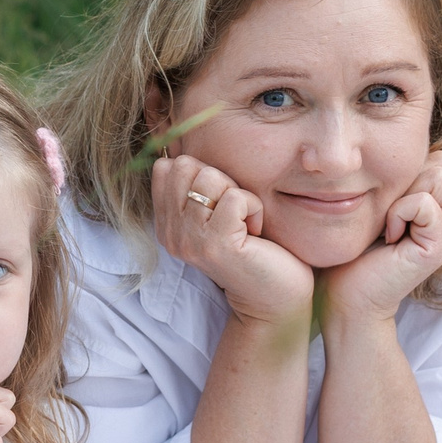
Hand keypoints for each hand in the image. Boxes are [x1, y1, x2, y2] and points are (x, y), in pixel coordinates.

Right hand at [152, 153, 314, 324]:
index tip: (220, 205)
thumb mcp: (217, 212)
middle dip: (220, 180)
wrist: (274, 298)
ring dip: (240, 195)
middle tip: (234, 214)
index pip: (167, 166)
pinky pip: (235, 197)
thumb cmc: (255, 250)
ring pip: (210, 177)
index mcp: (166, 224)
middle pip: (185, 166)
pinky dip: (255, 208)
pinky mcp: (216, 246)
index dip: (202, 173)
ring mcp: (190, 240)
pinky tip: (255, 233)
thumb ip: (198, 187)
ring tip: (245, 224)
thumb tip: (184, 144)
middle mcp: (170, 233)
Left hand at [323, 150, 441, 326]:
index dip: (407, 169)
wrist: (345, 298)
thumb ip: (390, 183)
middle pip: (441, 163)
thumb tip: (388, 150)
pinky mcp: (437, 247)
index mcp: (432, 208)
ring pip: (437, 177)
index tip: (383, 202)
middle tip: (386, 213)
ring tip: (387, 223)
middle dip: (407, 178)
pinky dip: (400, 212)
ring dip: (403, 194)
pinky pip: (424, 204)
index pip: (437, 159)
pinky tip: (388, 236)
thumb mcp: (372, 206)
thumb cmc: (350, 253)